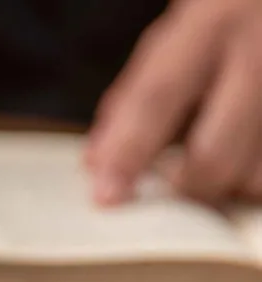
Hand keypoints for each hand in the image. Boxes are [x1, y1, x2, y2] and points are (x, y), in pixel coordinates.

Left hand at [86, 0, 261, 204]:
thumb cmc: (228, 24)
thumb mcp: (179, 40)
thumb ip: (136, 98)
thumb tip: (99, 166)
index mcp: (214, 21)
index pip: (159, 95)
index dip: (128, 151)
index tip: (107, 197)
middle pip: (216, 152)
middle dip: (186, 187)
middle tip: (173, 188)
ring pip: (257, 176)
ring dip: (231, 188)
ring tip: (219, 166)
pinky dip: (256, 182)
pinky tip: (245, 162)